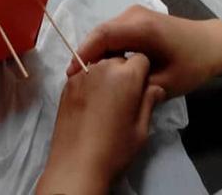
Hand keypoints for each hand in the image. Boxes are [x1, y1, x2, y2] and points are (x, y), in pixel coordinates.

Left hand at [37, 54, 165, 194]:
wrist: (76, 163)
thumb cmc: (114, 149)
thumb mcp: (141, 128)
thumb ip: (149, 102)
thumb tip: (155, 88)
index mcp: (126, 76)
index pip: (141, 58)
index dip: (144, 72)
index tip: (142, 89)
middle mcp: (102, 68)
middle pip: (118, 59)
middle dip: (125, 71)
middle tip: (125, 96)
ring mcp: (81, 74)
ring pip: (99, 64)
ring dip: (106, 74)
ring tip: (107, 100)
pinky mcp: (66, 84)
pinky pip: (83, 73)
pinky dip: (90, 81)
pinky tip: (92, 103)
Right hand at [66, 5, 221, 97]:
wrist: (213, 45)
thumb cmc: (192, 64)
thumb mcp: (166, 82)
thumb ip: (136, 85)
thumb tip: (109, 89)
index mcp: (141, 28)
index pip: (102, 36)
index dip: (84, 53)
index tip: (72, 73)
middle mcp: (133, 15)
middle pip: (100, 33)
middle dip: (86, 54)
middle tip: (75, 78)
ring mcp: (133, 14)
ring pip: (104, 33)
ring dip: (95, 52)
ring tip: (87, 74)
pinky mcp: (135, 19)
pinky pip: (113, 32)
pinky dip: (106, 48)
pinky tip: (105, 65)